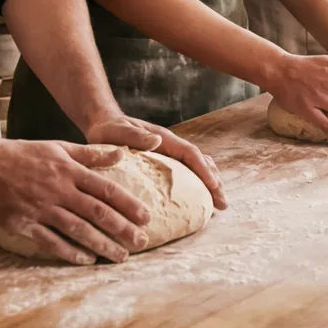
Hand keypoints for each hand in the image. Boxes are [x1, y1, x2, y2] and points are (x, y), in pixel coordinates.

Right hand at [0, 135, 153, 265]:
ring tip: (120, 257)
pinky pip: (51, 242)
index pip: (106, 189)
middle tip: (142, 243)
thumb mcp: (58, 147)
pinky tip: (86, 260)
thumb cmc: (23, 153)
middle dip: (122, 229)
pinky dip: (70, 252)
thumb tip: (121, 153)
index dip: (128, 204)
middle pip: (97, 213)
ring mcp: (41, 208)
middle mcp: (59, 190)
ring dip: (102, 245)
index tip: (146, 217)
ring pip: (78, 230)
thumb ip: (90, 154)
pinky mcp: (24, 224)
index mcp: (69, 170)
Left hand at [86, 113, 225, 210]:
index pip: (190, 154)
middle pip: (200, 162)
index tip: (214, 186)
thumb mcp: (119, 131)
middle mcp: (171, 146)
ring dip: (210, 183)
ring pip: (196, 167)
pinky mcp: (163, 163)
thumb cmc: (110, 129)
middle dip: (214, 181)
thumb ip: (136, 136)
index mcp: (164, 139)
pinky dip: (197, 184)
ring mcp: (169, 154)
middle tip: (224, 203)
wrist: (103, 124)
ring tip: (219, 203)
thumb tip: (158, 140)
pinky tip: (199, 199)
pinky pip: (185, 173)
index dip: (203, 170)